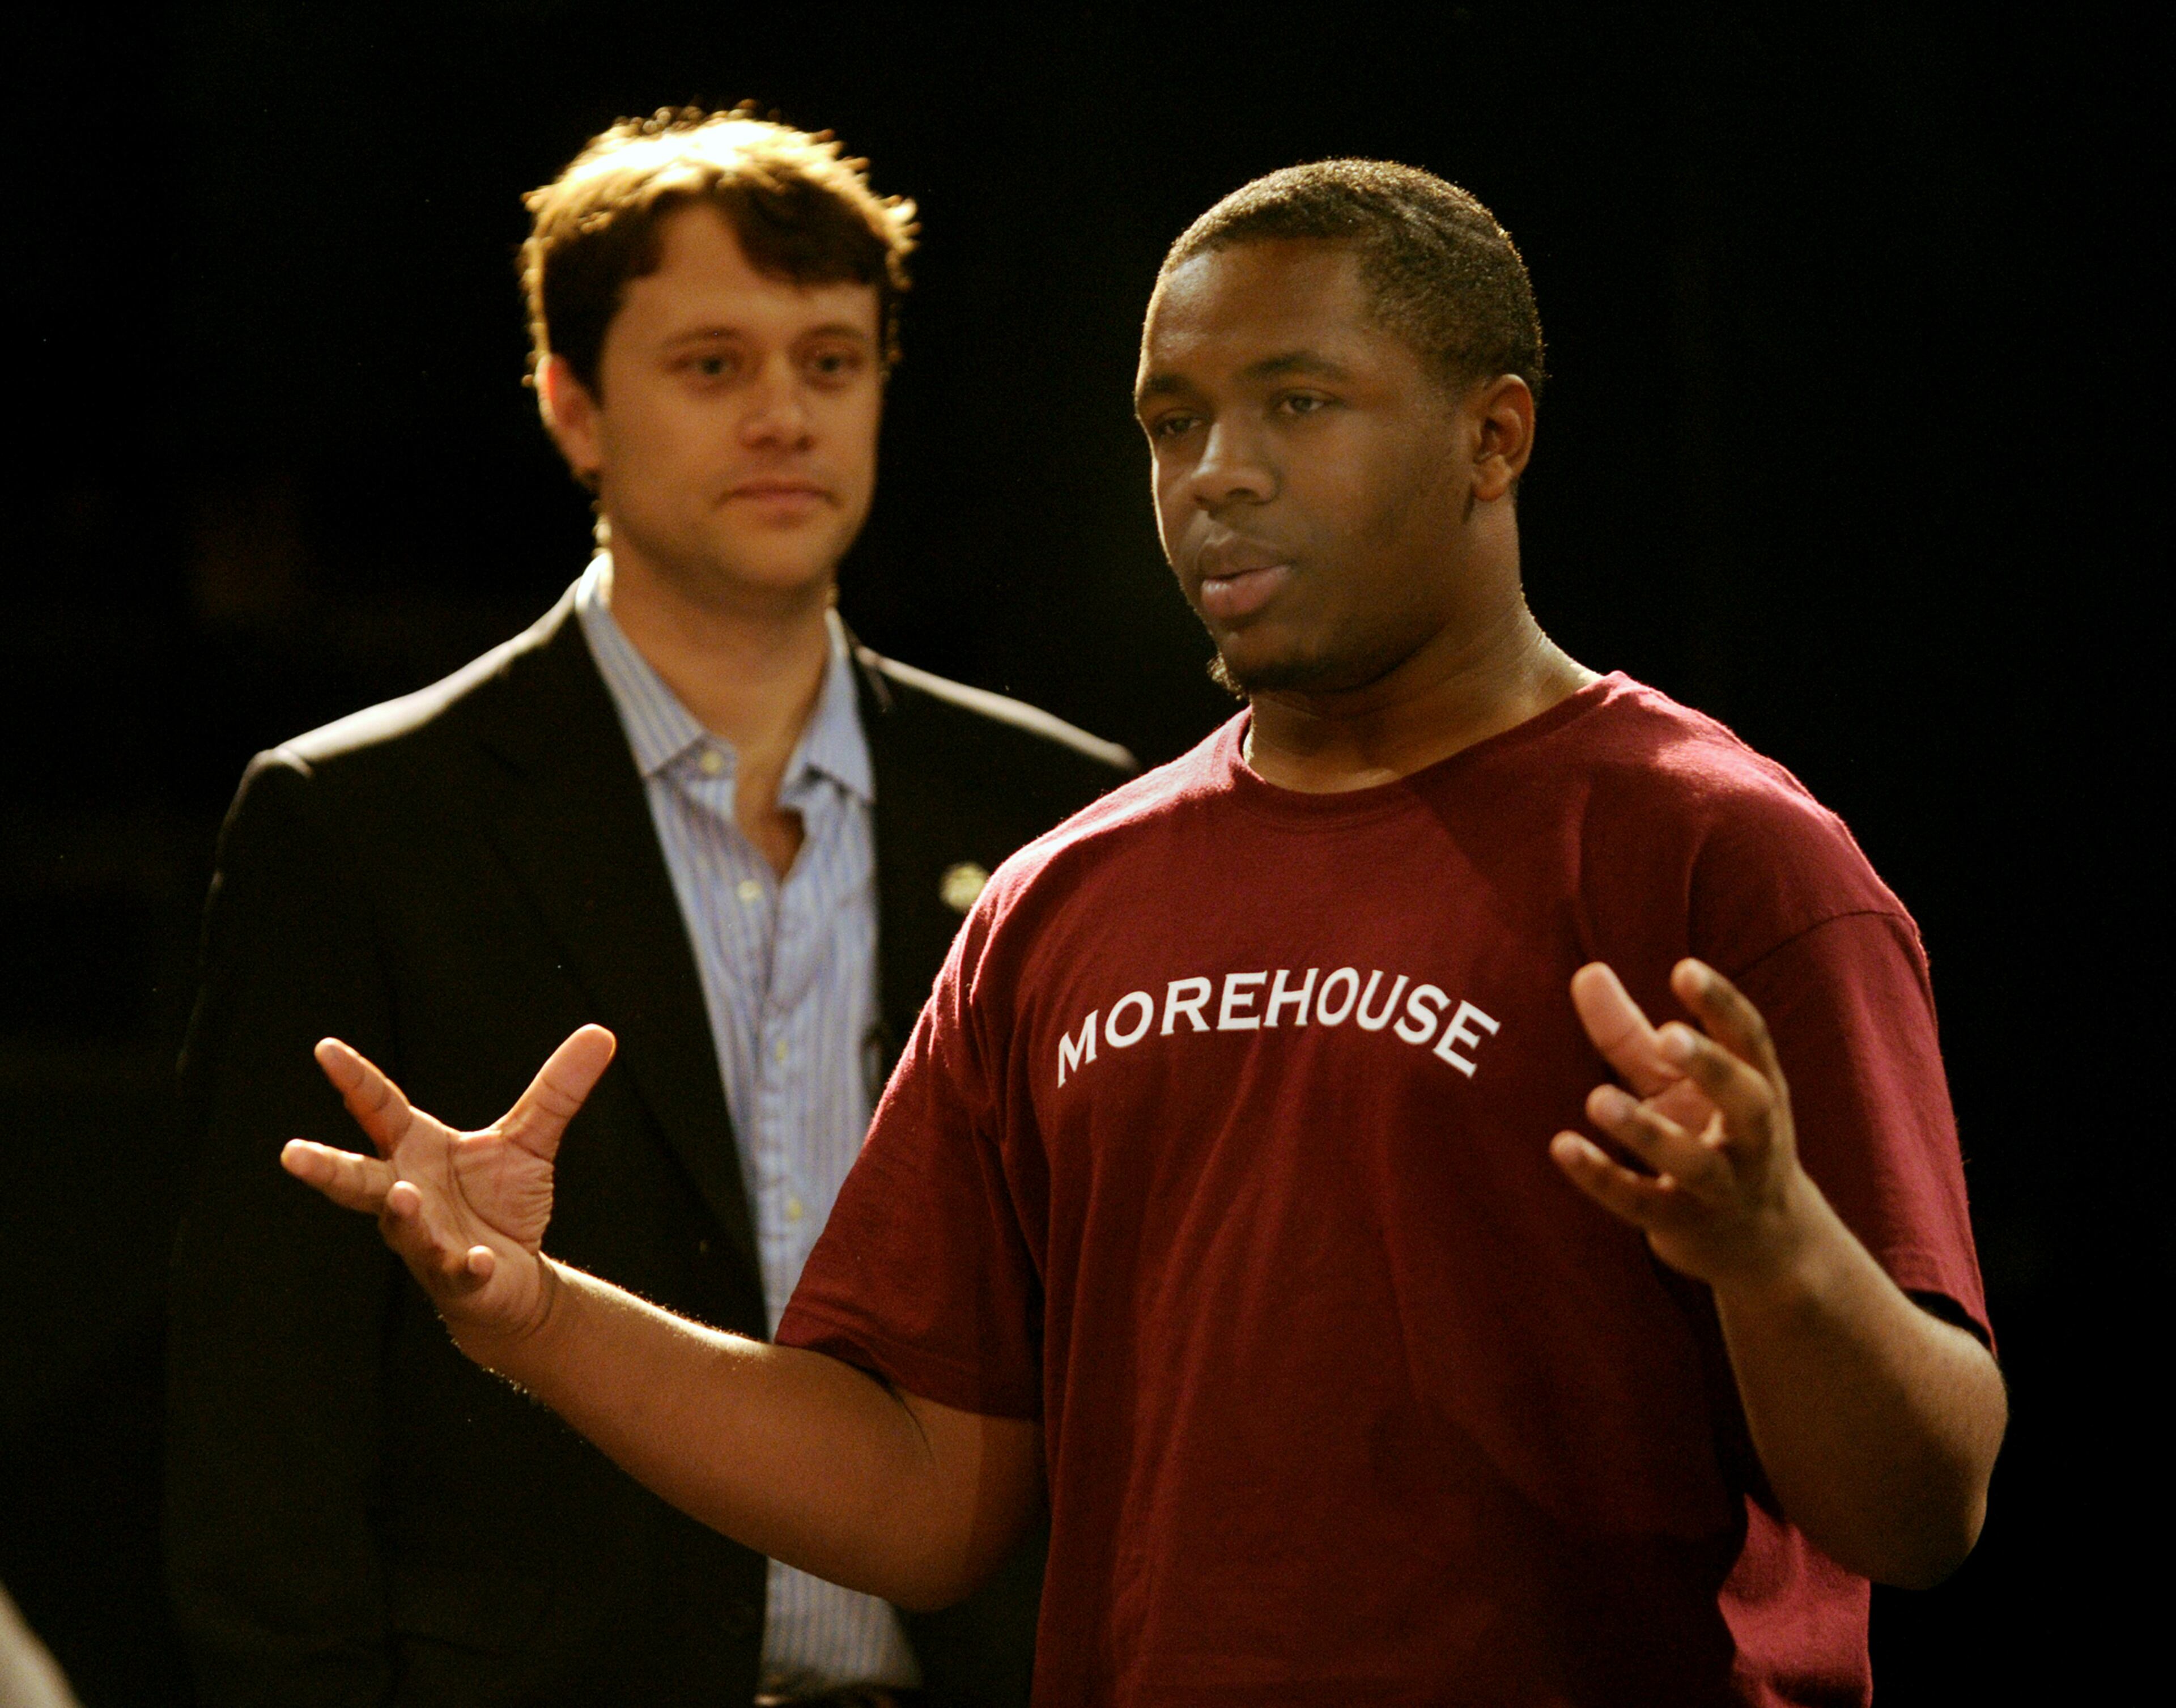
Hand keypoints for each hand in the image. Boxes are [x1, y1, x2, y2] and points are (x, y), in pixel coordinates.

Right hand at [280, 1027, 616, 1346]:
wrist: (512, 1280)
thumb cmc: (500, 1203)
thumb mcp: (530, 1139)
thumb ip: (556, 1090)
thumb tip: (600, 1032)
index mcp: (413, 1151)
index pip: (377, 1109)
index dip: (354, 1080)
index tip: (325, 1048)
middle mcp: (406, 1195)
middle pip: (358, 1180)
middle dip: (326, 1169)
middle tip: (292, 1154)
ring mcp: (425, 1240)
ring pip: (402, 1228)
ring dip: (401, 1215)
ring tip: (402, 1196)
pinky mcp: (458, 1279)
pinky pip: (457, 1272)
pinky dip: (467, 1266)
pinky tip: (480, 1260)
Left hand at [1550, 959, 1815, 1297]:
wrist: (1760, 1246)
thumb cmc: (1711, 1136)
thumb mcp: (1677, 1084)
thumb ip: (1631, 1033)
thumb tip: (1586, 971)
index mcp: (1759, 1088)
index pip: (1750, 1040)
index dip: (1722, 1004)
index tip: (1685, 969)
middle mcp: (1754, 1139)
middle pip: (1746, 1100)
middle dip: (1711, 1067)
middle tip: (1668, 1034)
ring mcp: (1724, 1188)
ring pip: (1693, 1162)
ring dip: (1647, 1132)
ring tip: (1598, 1099)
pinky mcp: (1685, 1225)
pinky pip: (1644, 1203)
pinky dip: (1603, 1178)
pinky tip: (1563, 1147)